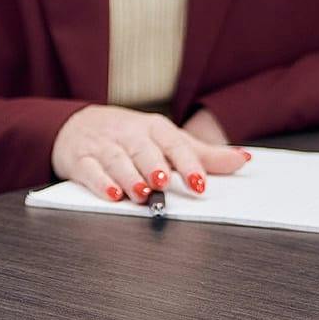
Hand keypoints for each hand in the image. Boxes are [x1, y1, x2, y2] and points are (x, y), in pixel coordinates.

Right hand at [51, 104, 248, 204]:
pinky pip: (88, 170)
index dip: (186, 162)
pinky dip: (99, 182)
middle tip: (163, 184)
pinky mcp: (79, 159)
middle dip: (153, 166)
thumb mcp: (165, 140)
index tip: (198, 183)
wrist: (77, 125)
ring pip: (116, 159)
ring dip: (129, 177)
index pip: (172, 142)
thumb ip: (202, 154)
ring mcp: (101, 145)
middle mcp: (127, 133)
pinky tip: (111, 194)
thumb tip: (242, 160)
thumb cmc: (128, 136)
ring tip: (141, 193)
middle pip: (142, 148)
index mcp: (152, 127)